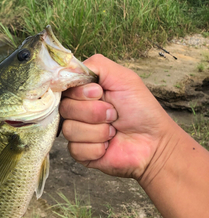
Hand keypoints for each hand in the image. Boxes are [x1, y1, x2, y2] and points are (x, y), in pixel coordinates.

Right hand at [59, 54, 179, 181]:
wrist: (154, 142)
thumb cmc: (141, 109)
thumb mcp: (123, 77)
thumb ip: (96, 64)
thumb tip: (69, 67)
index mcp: (83, 92)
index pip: (64, 88)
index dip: (80, 92)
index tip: (99, 92)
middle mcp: (76, 110)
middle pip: (65, 108)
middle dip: (95, 112)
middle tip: (114, 114)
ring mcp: (77, 132)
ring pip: (70, 130)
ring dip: (98, 131)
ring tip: (114, 130)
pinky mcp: (80, 153)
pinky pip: (76, 149)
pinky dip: (97, 147)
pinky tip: (108, 146)